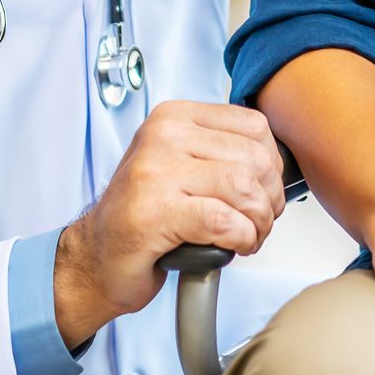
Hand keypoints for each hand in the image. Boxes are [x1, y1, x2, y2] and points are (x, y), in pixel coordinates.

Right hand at [54, 101, 284, 349]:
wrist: (97, 257)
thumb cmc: (144, 215)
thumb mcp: (181, 164)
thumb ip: (221, 151)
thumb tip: (276, 160)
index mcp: (174, 117)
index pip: (253, 125)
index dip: (271, 165)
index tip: (263, 190)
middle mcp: (163, 137)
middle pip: (255, 158)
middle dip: (269, 199)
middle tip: (258, 221)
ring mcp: (156, 172)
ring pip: (244, 187)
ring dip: (259, 222)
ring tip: (248, 236)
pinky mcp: (156, 212)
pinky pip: (224, 220)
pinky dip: (242, 238)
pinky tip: (234, 246)